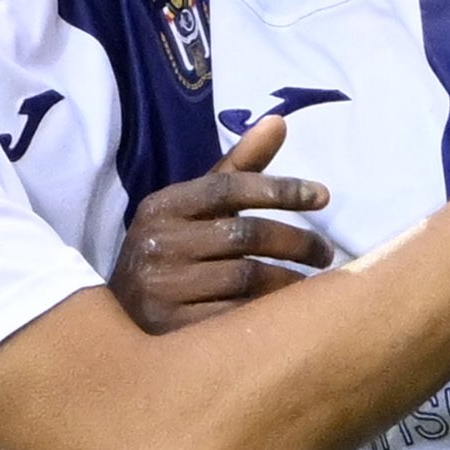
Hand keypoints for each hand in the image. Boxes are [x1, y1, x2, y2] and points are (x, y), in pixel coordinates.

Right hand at [109, 117, 334, 333]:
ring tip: (313, 284)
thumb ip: (238, 168)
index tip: (324, 196)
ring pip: (246, 277)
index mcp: (162, 206)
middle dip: (296, 241)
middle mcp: (157, 242)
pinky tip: (287, 315)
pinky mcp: (171, 329)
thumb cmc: (175, 254)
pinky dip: (268, 312)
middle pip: (245, 233)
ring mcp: (161, 288)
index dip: (279, 188)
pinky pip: (236, 316)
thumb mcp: (197, 208)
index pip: (228, 186)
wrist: (123, 321)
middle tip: (325, 252)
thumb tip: (280, 120)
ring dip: (290, 280)